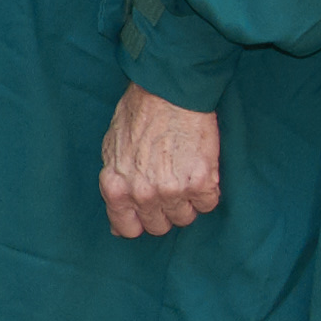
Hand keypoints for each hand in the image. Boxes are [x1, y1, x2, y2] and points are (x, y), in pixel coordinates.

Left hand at [101, 83, 219, 240]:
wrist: (168, 91)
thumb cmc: (138, 114)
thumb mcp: (111, 150)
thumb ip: (115, 187)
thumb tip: (117, 224)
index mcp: (116, 188)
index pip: (127, 229)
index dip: (139, 221)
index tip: (147, 212)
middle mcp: (143, 195)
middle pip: (159, 226)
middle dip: (163, 210)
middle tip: (169, 185)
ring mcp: (173, 191)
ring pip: (185, 218)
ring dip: (186, 202)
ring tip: (184, 174)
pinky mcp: (201, 183)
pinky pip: (208, 203)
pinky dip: (207, 191)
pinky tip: (200, 170)